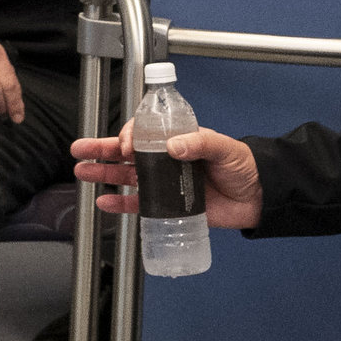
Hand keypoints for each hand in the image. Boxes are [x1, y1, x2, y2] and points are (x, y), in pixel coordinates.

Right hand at [73, 123, 263, 228]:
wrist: (260, 198)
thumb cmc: (244, 167)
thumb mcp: (223, 148)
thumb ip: (199, 143)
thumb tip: (172, 146)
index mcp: (177, 140)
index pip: (144, 133)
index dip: (128, 136)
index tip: (123, 145)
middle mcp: (167, 160)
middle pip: (127, 153)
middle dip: (102, 150)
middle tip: (80, 150)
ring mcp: (166, 183)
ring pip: (127, 177)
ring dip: (104, 174)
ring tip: (82, 172)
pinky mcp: (169, 207)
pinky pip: (139, 205)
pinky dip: (121, 204)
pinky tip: (104, 203)